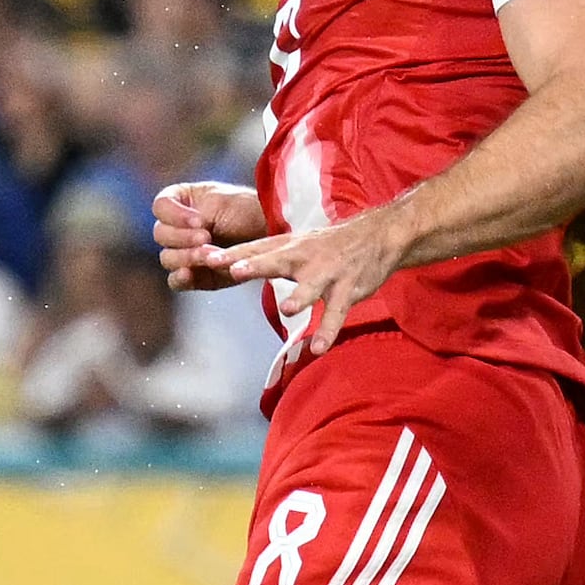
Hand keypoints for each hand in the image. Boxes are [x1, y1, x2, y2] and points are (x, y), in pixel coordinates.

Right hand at [154, 179, 269, 287]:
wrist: (271, 231)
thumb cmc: (247, 210)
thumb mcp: (221, 201)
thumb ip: (196, 214)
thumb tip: (183, 236)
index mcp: (180, 202)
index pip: (161, 208)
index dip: (175, 215)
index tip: (199, 221)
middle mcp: (176, 227)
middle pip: (162, 235)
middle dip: (183, 237)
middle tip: (206, 238)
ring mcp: (184, 252)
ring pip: (168, 258)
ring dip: (187, 256)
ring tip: (210, 255)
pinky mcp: (195, 275)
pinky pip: (176, 281)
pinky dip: (180, 278)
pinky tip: (188, 273)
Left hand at [223, 209, 408, 352]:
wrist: (379, 236)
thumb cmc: (330, 243)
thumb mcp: (296, 242)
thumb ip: (265, 255)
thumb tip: (227, 265)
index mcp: (289, 245)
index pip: (255, 248)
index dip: (231, 254)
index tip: (204, 259)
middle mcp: (305, 257)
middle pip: (277, 260)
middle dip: (256, 265)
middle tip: (234, 270)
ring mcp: (328, 273)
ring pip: (312, 287)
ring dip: (300, 296)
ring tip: (288, 309)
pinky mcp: (349, 290)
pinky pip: (337, 313)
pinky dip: (328, 331)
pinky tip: (317, 348)